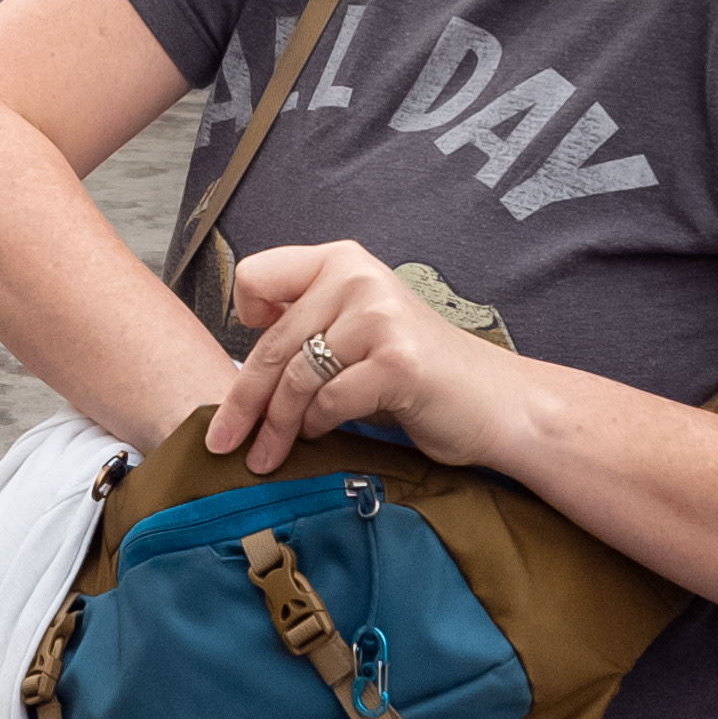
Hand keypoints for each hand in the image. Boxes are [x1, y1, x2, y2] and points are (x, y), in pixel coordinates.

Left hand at [204, 240, 526, 475]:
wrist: (496, 403)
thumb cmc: (419, 374)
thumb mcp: (359, 330)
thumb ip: (310, 325)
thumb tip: (243, 356)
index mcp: (342, 261)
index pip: (257, 275)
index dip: (244, 316)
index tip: (248, 350)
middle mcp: (357, 278)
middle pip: (272, 343)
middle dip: (243, 402)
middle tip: (221, 441)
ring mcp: (379, 317)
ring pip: (296, 379)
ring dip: (276, 427)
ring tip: (264, 457)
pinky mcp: (396, 362)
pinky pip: (330, 402)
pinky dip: (319, 427)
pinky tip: (323, 437)